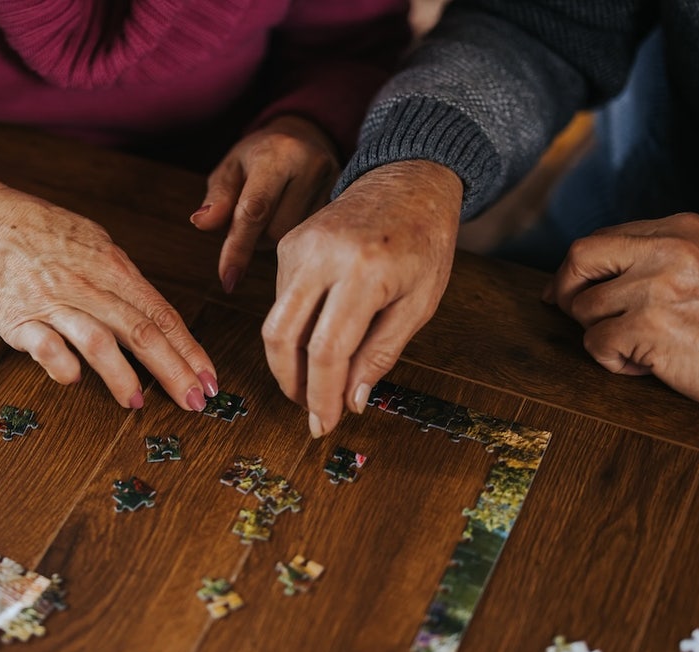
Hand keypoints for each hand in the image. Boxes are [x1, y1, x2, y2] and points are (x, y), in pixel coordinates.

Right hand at [0, 155, 218, 410]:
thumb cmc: (52, 239)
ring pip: (97, 341)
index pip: (163, 315)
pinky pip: (45, 346)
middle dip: (173, 370)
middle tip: (194, 401)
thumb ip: (129, 287)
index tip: (209, 379)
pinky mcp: (20, 320)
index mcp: (115, 270)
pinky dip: (62, 366)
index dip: (190, 350)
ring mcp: (55, 304)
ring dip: (121, 376)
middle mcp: (90, 288)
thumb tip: (163, 323)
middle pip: (141, 332)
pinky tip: (75, 379)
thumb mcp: (101, 249)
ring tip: (137, 402)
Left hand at [190, 115, 339, 293]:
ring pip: (296, 238)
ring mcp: (334, 183)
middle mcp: (311, 166)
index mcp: (277, 154)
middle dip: (256, 237)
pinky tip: (292, 217)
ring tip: (274, 213)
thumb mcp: (230, 168)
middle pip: (277, 230)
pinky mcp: (346, 198)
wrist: (304, 136)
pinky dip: (296, 236)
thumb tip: (202, 223)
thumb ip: (218, 198)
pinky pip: (314, 236)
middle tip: (253, 219)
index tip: (227, 279)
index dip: (238, 248)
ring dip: (275, 238)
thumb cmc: (257, 156)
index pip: (254, 210)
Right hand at [263, 160, 461, 436]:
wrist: (407, 182)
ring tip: (314, 383)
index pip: (327, 349)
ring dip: (288, 361)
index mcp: (364, 271)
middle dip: (290, 383)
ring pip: (274, 321)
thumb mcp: (419, 304)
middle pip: (282, 336)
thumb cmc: (423, 242)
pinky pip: (280, 299)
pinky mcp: (287, 243)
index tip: (325, 423)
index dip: (321, 395)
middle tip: (309, 410)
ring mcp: (298, 246)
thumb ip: (382, 353)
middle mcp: (322, 255)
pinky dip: (292, 330)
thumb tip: (351, 400)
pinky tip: (315, 340)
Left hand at [544, 213, 698, 409]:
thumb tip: (581, 273)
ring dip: (602, 334)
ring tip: (641, 345)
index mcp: (680, 230)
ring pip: (584, 308)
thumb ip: (655, 260)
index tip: (566, 291)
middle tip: (578, 315)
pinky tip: (647, 365)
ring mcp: (655, 286)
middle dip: (566, 289)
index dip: (577, 270)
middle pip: (580, 257)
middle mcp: (667, 250)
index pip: (603, 239)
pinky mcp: (648, 325)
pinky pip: (595, 343)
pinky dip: (613, 361)